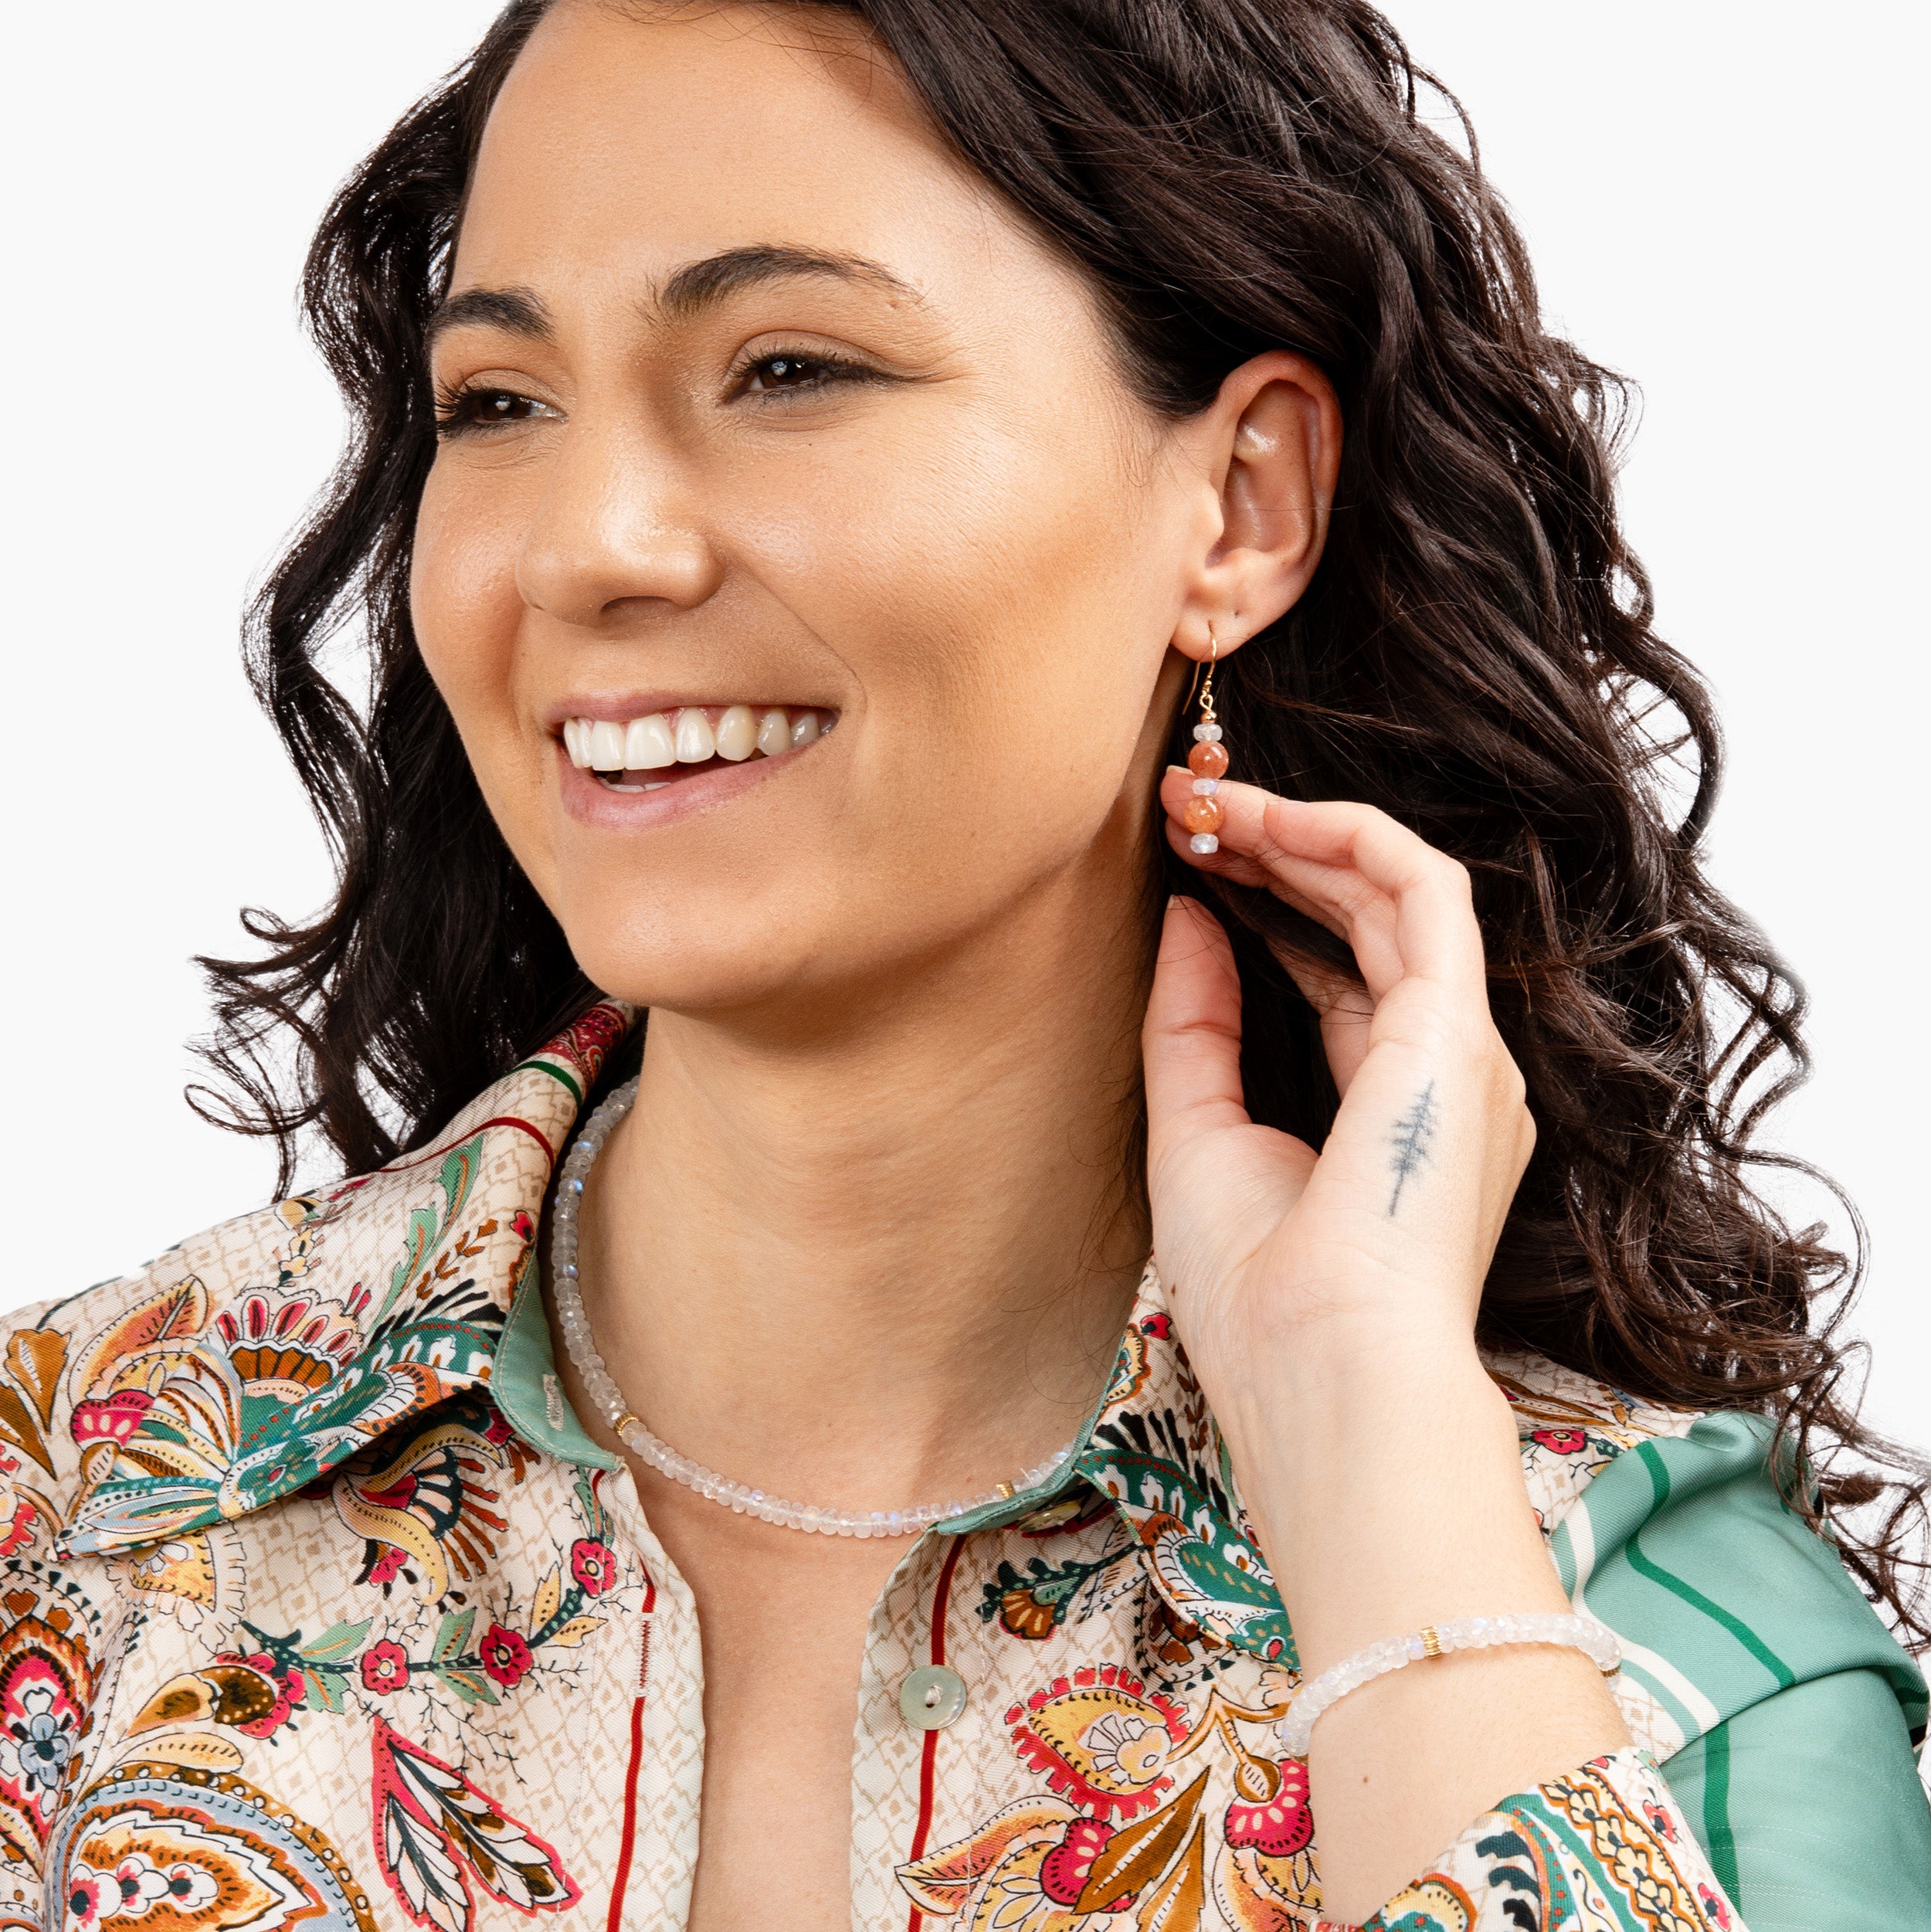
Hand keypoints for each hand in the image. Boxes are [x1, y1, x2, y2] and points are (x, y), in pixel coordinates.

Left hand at [1144, 769, 1625, 1920]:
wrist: (1325, 1376)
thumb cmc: (1260, 1295)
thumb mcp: (1196, 1133)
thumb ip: (1195, 1020)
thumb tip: (1186, 913)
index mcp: (1389, 1112)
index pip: (1336, 971)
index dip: (1264, 903)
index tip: (1186, 858)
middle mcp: (1440, 1073)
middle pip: (1364, 921)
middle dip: (1277, 852)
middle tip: (1188, 806)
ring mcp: (1460, 1049)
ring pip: (1394, 890)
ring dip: (1300, 832)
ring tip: (1206, 800)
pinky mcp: (1457, 1028)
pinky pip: (1419, 888)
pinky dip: (1346, 836)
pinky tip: (1265, 816)